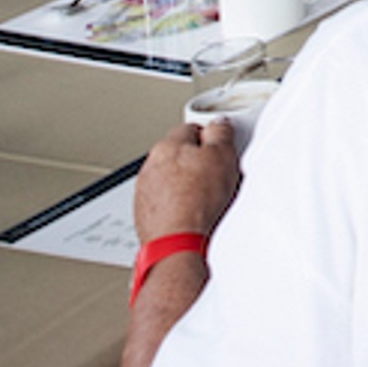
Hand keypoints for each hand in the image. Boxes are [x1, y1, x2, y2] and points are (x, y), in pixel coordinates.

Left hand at [136, 120, 243, 240]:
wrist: (177, 242)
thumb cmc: (196, 202)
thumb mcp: (222, 156)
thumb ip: (221, 133)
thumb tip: (219, 125)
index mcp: (167, 146)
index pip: (192, 128)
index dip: (212, 138)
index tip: (222, 149)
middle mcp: (150, 166)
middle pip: (179, 155)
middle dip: (197, 162)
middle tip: (217, 175)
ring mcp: (145, 191)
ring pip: (171, 179)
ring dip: (186, 185)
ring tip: (206, 199)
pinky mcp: (145, 214)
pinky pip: (166, 201)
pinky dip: (178, 205)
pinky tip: (193, 213)